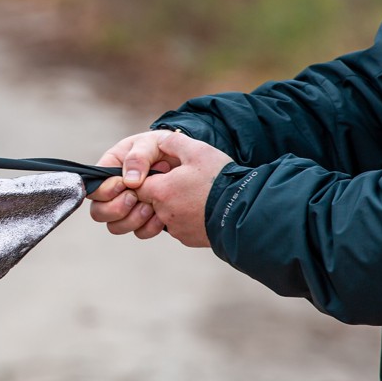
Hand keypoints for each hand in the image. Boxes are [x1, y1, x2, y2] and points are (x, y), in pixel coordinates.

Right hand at [87, 130, 177, 238]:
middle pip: (98, 212)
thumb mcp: (150, 143)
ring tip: (151, 205)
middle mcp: (113, 192)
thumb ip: (138, 157)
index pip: (93, 189)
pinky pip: (139, 233)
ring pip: (115, 226)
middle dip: (117, 208)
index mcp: (109, 170)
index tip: (125, 184)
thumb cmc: (162, 147)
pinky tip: (161, 215)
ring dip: (133, 219)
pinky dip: (150, 227)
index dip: (106, 191)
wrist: (186, 160)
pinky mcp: (143, 220)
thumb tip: (129, 181)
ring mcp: (127, 208)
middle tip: (136, 197)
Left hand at [135, 132, 232, 247]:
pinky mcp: (189, 239)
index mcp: (160, 191)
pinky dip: (188, 218)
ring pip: (165, 215)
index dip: (147, 177)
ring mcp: (176, 229)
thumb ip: (173, 142)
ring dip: (175, 205)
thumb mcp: (197, 151)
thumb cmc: (220, 180)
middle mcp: (163, 213)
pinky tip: (203, 208)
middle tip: (183, 182)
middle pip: (150, 201)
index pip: (136, 186)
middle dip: (162, 191)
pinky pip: (180, 227)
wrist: (245, 211)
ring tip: (196, 194)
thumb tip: (160, 141)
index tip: (162, 172)